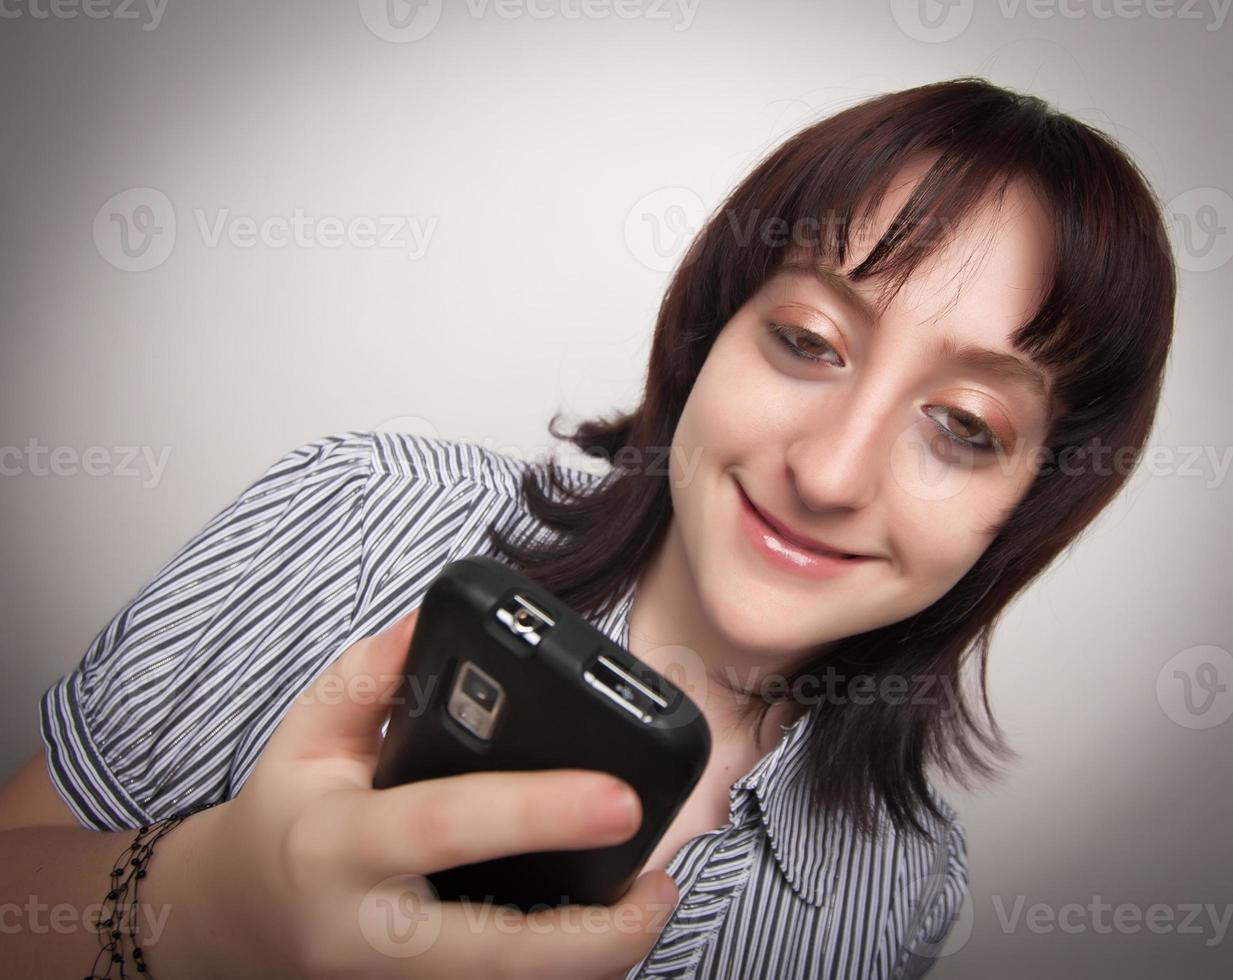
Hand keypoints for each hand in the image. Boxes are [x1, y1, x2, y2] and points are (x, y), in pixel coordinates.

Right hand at [172, 607, 677, 978]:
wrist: (237, 923)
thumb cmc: (285, 820)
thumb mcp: (306, 736)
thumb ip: (371, 676)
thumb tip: (432, 621)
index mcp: (340, 848)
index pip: (446, 826)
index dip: (538, 813)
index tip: (619, 796)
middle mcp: (372, 935)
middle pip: (504, 956)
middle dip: (600, 934)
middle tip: (663, 883)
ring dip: (598, 957)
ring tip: (648, 900)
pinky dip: (567, 971)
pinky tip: (601, 929)